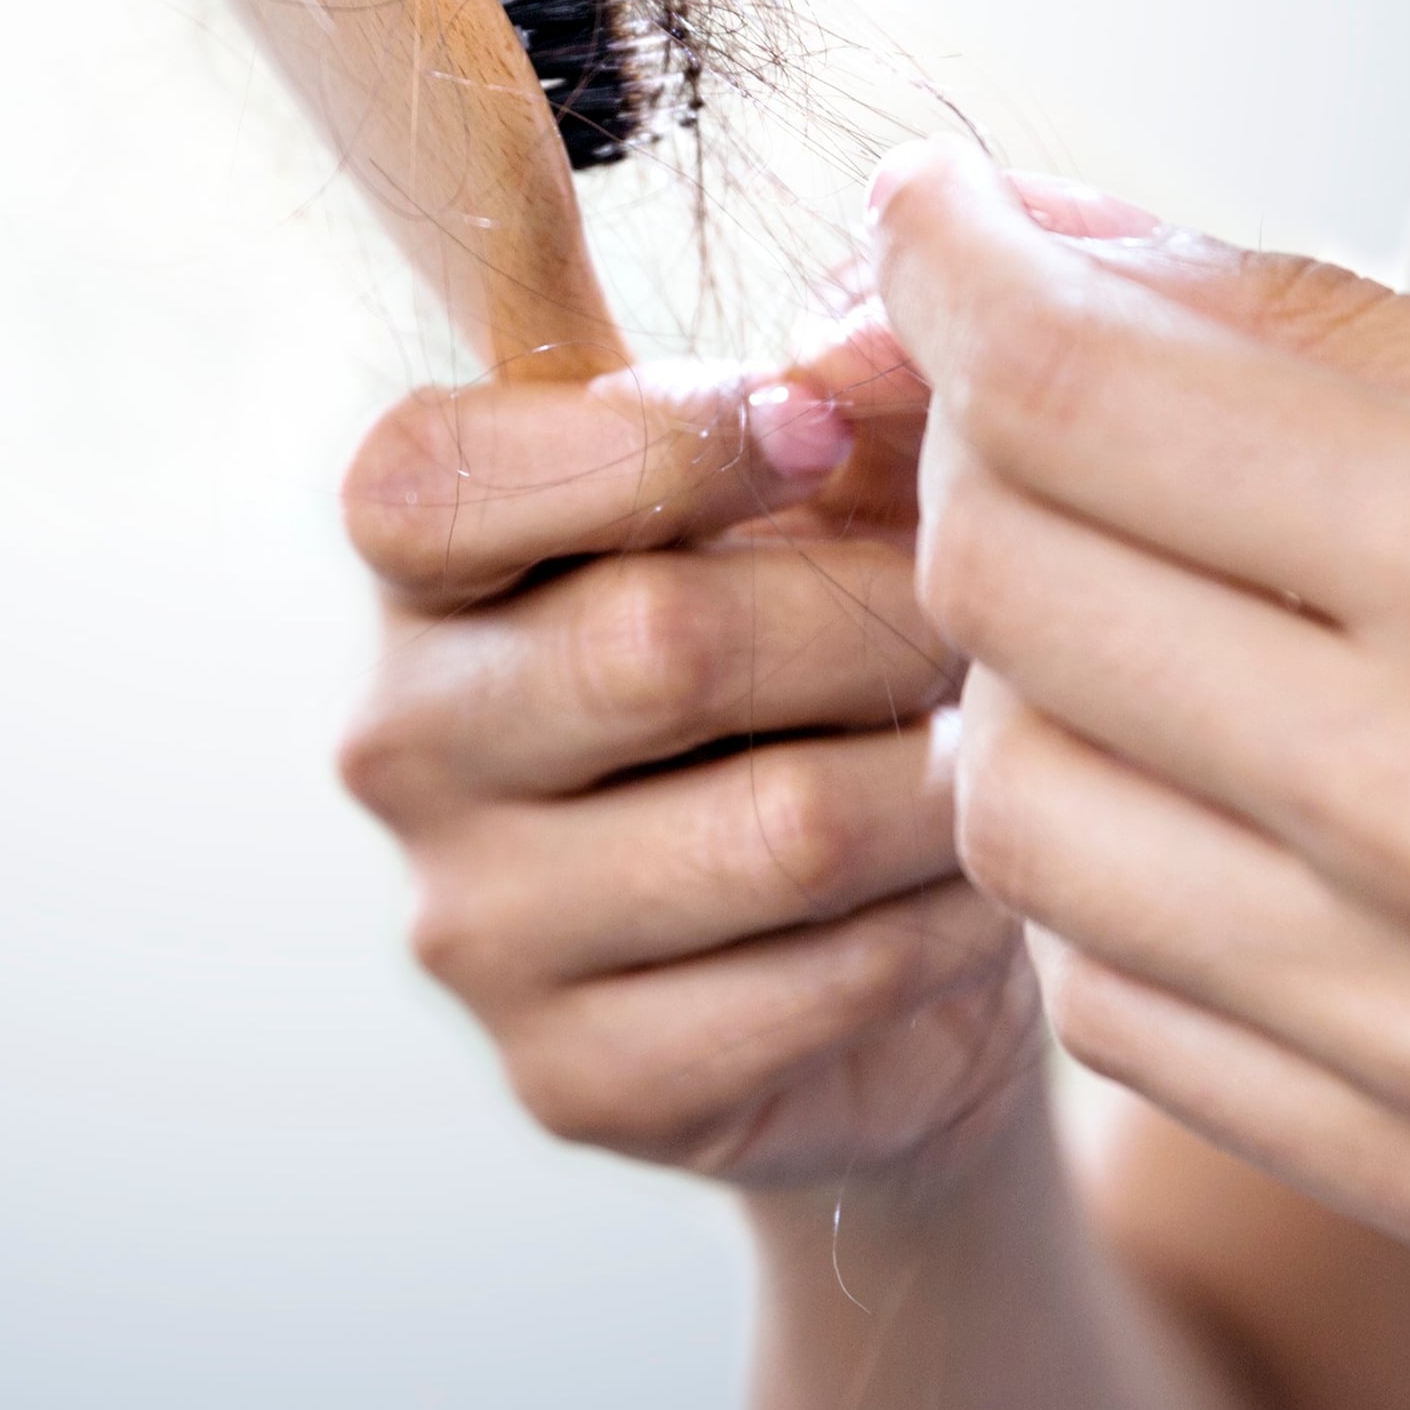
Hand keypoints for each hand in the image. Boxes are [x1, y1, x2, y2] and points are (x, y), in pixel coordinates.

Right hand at [333, 345, 1032, 1191]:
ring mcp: (470, 926)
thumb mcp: (826, 495)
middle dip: (879, 617)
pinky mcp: (572, 1080)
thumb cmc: (837, 665)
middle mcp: (400, 742)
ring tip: (1009, 752)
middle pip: (654, 645)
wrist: (888, 939)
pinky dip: (942, 927)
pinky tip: (982, 893)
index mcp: (420, 563)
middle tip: (1001, 613)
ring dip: (941, 783)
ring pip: (772, 827)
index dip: (649, 442)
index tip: (813, 433)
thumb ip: (830, 387)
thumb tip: (881, 329)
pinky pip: (814, 986)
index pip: (430, 480)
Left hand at [865, 140, 1409, 1364]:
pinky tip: (1230, 811)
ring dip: (1021, 683)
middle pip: (991, 582)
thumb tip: (1056, 222)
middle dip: (965, 455)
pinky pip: (1108, 997)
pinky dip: (1110, 879)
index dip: (946, 268)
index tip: (925, 216)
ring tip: (1147, 623)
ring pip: (1006, 805)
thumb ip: (1337, 340)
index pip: (1067, 389)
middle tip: (1035, 408)